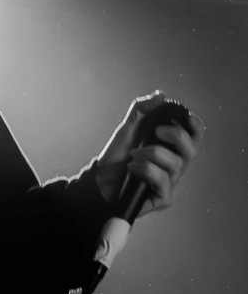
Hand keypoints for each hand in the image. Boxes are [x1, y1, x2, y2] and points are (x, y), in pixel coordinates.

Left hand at [94, 91, 203, 214]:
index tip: (187, 117)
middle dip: (176, 135)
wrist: (98, 180)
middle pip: (192, 150)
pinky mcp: (162, 198)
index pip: (194, 138)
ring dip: (151, 153)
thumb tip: (160, 95)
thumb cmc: (116, 156)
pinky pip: (163, 181)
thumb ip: (142, 110)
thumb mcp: (128, 128)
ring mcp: (170, 183)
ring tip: (133, 154)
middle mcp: (174, 166)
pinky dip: (146, 170)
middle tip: (157, 130)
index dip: (196, 127)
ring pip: (175, 164)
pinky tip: (131, 167)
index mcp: (172, 149)